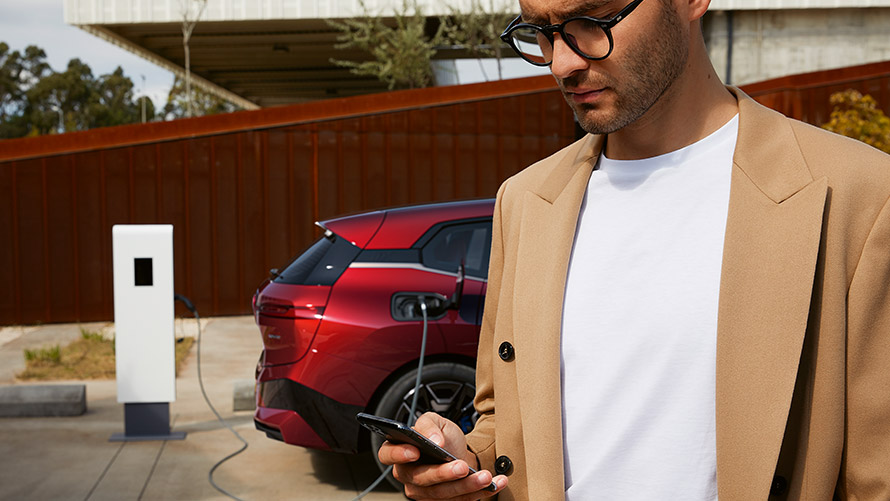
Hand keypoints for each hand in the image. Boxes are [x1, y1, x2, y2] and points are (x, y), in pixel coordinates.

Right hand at [377, 412, 507, 499]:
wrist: (460, 451)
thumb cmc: (443, 437)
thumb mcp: (436, 421)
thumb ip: (429, 425)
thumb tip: (433, 440)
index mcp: (400, 451)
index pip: (387, 455)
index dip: (398, 454)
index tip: (415, 451)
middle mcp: (408, 475)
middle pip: (420, 479)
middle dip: (443, 474)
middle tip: (462, 466)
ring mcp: (424, 492)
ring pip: (442, 494)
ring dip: (466, 486)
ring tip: (485, 476)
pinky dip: (479, 492)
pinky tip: (495, 482)